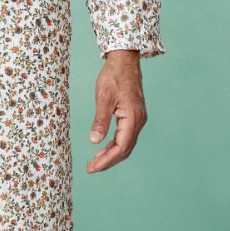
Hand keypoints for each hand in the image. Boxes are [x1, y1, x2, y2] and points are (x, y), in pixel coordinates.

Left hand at [87, 50, 146, 172]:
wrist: (124, 60)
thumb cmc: (113, 76)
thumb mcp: (103, 98)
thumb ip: (100, 121)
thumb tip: (94, 141)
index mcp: (133, 117)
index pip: (121, 147)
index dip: (107, 160)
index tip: (92, 168)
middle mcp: (139, 120)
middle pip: (125, 149)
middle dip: (108, 161)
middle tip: (90, 169)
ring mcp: (138, 118)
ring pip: (125, 144)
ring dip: (111, 154)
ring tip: (94, 161)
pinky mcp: (133, 115)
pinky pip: (125, 136)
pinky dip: (114, 144)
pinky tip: (103, 147)